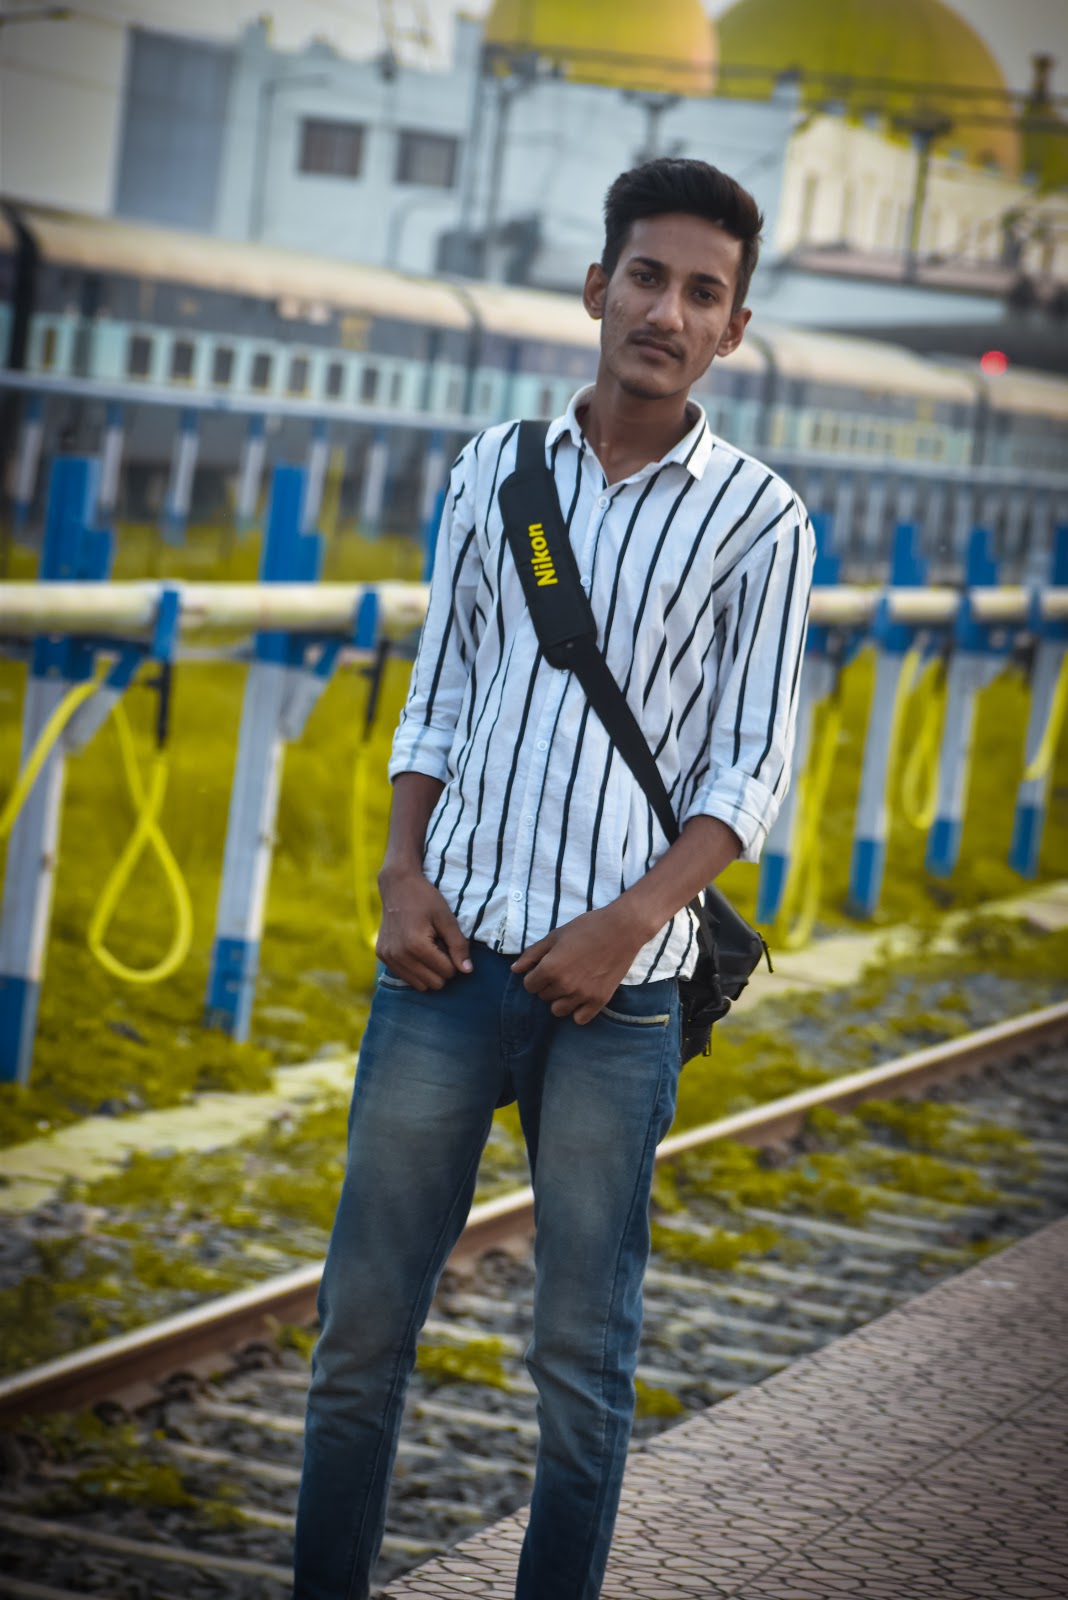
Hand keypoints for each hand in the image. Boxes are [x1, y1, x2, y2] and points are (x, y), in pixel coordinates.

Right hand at [376, 867, 471, 989]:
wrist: (397, 885)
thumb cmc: (426, 899)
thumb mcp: (447, 918)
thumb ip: (458, 945)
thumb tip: (467, 971)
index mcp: (416, 946)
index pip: (448, 972)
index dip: (454, 959)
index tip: (447, 942)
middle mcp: (399, 955)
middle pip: (435, 983)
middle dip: (441, 967)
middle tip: (438, 945)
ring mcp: (388, 957)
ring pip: (420, 985)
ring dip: (428, 971)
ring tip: (426, 948)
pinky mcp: (382, 956)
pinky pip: (405, 977)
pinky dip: (415, 968)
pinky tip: (414, 949)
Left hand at [511, 904, 644, 1023]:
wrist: (622, 930)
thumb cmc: (587, 928)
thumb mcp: (555, 935)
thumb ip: (533, 954)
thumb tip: (514, 970)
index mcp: (550, 969)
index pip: (529, 986)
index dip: (534, 976)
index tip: (545, 967)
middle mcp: (564, 986)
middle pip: (543, 997)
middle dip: (547, 985)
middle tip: (562, 970)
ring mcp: (582, 995)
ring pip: (558, 1010)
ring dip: (560, 999)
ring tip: (571, 984)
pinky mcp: (599, 1001)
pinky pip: (579, 1019)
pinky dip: (578, 1010)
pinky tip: (582, 996)